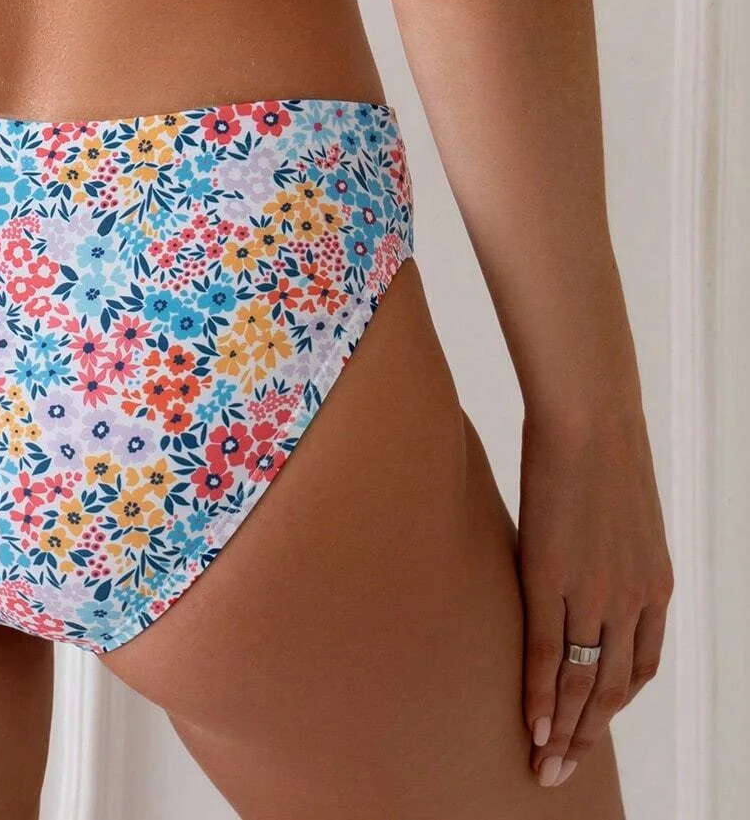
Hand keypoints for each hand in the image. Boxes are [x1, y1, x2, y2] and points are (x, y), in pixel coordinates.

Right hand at [517, 407, 672, 787]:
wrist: (590, 415)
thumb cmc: (600, 445)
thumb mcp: (623, 510)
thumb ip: (612, 546)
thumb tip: (587, 551)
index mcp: (654, 584)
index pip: (638, 665)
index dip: (613, 703)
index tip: (590, 728)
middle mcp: (634, 599)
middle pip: (613, 689)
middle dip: (587, 735)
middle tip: (561, 769)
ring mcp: (597, 594)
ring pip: (583, 683)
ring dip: (563, 731)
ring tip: (544, 765)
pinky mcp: (554, 579)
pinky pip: (550, 655)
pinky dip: (541, 698)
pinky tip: (530, 725)